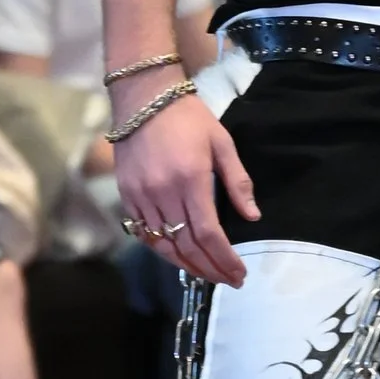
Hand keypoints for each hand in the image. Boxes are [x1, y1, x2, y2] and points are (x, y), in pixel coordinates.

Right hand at [115, 89, 258, 288]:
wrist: (144, 98)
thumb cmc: (189, 117)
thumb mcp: (222, 143)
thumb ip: (237, 181)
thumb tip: (253, 216)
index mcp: (190, 180)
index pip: (208, 234)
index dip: (224, 259)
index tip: (239, 274)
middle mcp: (162, 193)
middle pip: (185, 246)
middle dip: (209, 269)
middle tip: (228, 280)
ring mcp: (140, 196)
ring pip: (162, 245)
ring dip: (186, 265)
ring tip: (206, 273)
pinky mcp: (126, 195)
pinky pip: (143, 233)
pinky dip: (161, 249)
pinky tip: (177, 255)